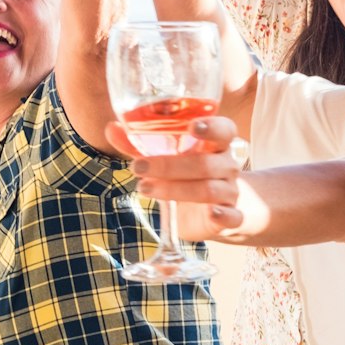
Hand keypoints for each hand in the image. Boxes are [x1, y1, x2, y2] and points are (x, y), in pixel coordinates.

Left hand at [107, 115, 253, 241]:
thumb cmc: (186, 176)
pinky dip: (223, 215)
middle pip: (206, 163)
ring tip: (144, 188)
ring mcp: (230, 192)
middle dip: (170, 165)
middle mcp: (227, 166)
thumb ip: (140, 144)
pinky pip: (233, 216)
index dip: (212, 127)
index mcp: (215, 145)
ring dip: (176, 190)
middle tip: (138, 167)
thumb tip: (111, 128)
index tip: (193, 127)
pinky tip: (212, 213)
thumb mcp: (164, 158)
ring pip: (210, 189)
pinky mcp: (230, 217)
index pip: (224, 130)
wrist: (211, 212)